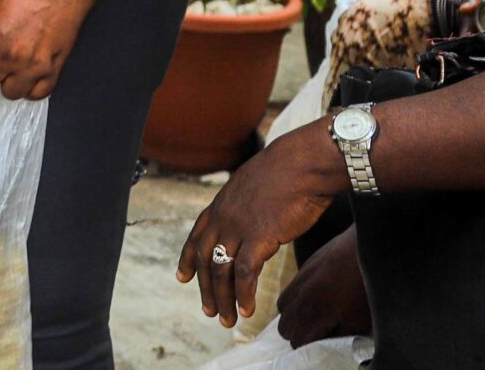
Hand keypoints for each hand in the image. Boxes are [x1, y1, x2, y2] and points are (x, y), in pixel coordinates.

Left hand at [179, 124, 345, 325]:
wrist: (302, 163)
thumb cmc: (287, 173)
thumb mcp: (254, 186)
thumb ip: (246, 204)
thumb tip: (252, 213)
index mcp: (220, 204)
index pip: (196, 236)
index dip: (188, 259)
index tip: (182, 277)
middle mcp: (223, 217)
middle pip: (205, 259)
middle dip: (205, 288)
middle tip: (209, 311)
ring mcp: (238, 227)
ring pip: (221, 270)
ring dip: (223, 298)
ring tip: (227, 319)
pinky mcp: (259, 237)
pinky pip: (245, 273)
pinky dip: (244, 294)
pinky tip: (247, 310)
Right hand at [275, 229, 370, 343]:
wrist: (370, 247)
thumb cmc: (370, 288)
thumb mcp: (360, 321)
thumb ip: (338, 335)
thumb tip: (326, 342)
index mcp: (313, 312)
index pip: (296, 340)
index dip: (308, 348)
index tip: (322, 347)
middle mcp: (300, 295)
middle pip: (284, 326)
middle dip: (297, 334)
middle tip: (318, 335)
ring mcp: (301, 278)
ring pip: (283, 306)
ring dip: (294, 316)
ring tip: (316, 318)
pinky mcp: (306, 265)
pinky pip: (291, 288)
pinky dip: (297, 299)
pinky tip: (319, 297)